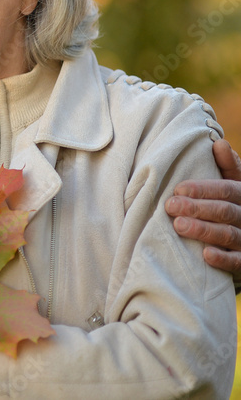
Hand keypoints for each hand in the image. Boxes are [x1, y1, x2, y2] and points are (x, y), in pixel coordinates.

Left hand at [165, 139, 240, 279]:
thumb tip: (219, 143)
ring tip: (179, 226)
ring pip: (229, 234)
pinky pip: (238, 262)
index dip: (203, 189)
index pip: (227, 189)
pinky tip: (206, 255)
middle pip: (225, 211)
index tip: (179, 190)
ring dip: (204, 230)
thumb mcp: (235, 184)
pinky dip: (224, 258)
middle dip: (197, 208)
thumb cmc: (234, 205)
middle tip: (171, 206)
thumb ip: (227, 167)